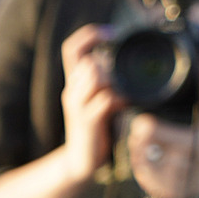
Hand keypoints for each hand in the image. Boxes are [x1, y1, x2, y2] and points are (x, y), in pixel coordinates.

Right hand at [59, 25, 122, 177]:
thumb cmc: (95, 129)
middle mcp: (72, 91)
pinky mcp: (87, 121)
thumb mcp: (97, 100)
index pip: (71, 48)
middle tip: (122, 80)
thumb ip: (106, 81)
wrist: (80, 162)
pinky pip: (106, 99)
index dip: (90, 35)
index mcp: (74, 84)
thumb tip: (126, 64)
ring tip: (124, 93)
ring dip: (115, 80)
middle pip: (88, 61)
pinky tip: (126, 105)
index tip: (111, 35)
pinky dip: (120, 98)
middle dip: (109, 66)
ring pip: (95, 75)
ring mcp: (77, 106)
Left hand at [124, 66, 198, 197]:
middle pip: (148, 152)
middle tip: (138, 131)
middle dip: (139, 140)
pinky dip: (142, 171)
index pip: (160, 135)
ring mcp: (181, 183)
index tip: (141, 120)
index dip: (145, 127)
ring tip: (140, 144)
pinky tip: (144, 160)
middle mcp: (190, 166)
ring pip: (144, 169)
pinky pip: (148, 184)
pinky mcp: (175, 194)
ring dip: (137, 155)